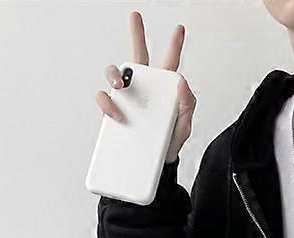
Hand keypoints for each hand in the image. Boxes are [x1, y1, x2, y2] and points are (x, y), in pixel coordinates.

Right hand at [94, 11, 196, 163]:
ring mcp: (127, 98)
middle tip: (136, 17)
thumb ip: (187, 104)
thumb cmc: (170, 144)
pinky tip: (117, 113)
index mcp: (163, 90)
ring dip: (115, 72)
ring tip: (121, 81)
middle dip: (136, 34)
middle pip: (138, 56)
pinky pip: (105, 98)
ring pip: (115, 73)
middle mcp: (144, 89)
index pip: (169, 64)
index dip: (175, 45)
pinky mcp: (113, 111)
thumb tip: (181, 81)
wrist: (156, 164)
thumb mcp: (184, 126)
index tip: (180, 28)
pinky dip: (108, 103)